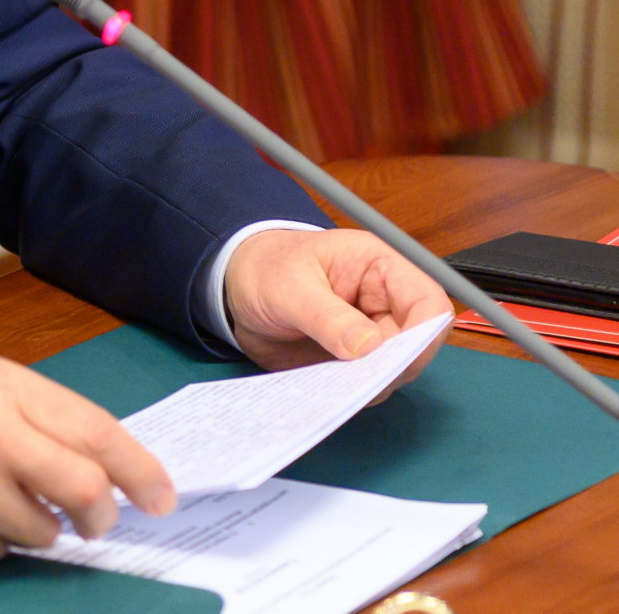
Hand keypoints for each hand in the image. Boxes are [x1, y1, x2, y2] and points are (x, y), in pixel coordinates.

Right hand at [0, 356, 175, 559]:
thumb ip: (33, 415)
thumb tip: (99, 466)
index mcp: (0, 386)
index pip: (94, 432)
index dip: (138, 469)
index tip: (161, 496)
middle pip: (84, 489)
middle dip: (101, 515)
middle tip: (97, 521)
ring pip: (45, 532)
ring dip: (37, 530)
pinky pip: (0, 553)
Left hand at [224, 228, 452, 395]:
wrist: (233, 287)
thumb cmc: (264, 269)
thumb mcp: (288, 287)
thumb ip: (326, 316)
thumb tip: (368, 347)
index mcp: (378, 268)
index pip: (428, 302)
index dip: (423, 335)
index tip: (395, 361)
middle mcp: (384, 303)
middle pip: (419, 345)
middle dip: (394, 367)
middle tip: (355, 380)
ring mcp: (372, 335)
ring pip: (396, 371)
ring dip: (371, 384)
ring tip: (333, 383)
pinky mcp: (354, 361)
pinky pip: (368, 384)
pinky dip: (353, 393)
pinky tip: (328, 390)